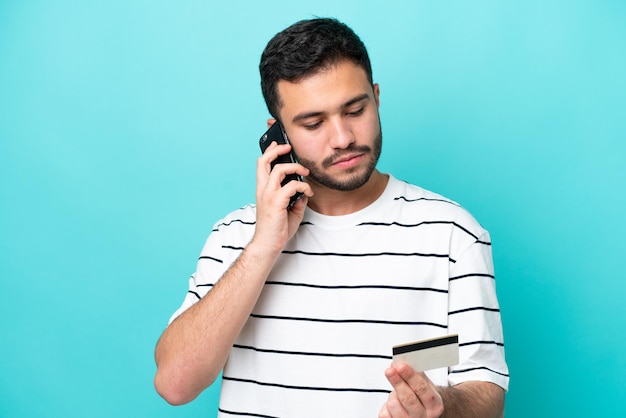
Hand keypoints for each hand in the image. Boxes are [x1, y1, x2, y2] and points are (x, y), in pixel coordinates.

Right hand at [253, 140, 311, 254]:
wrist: (268, 244)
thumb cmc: (276, 228)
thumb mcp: (289, 209)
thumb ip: (295, 198)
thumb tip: (304, 190)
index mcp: (263, 189)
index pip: (262, 165)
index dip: (269, 152)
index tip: (277, 144)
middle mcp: (263, 189)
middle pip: (264, 161)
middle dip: (277, 150)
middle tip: (289, 148)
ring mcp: (268, 194)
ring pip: (280, 169)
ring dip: (296, 167)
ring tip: (305, 172)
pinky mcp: (276, 201)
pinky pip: (292, 185)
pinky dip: (303, 186)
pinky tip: (308, 193)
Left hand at [379, 363, 443, 417]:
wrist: (424, 416)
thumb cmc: (423, 400)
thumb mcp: (427, 387)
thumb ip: (416, 375)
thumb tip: (401, 363)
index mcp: (434, 405)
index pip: (422, 389)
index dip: (410, 376)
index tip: (401, 366)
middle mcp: (423, 417)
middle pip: (408, 398)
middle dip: (397, 382)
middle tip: (390, 371)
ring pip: (394, 405)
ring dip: (392, 395)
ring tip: (397, 393)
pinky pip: (385, 413)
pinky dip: (386, 406)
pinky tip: (394, 404)